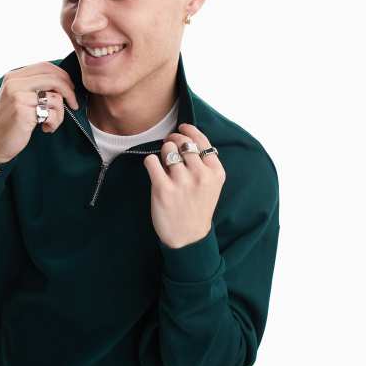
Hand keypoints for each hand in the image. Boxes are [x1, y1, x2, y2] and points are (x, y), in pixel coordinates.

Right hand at [0, 62, 78, 163]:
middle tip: (73, 105)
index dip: (63, 76)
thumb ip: (35, 86)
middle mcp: (14, 83)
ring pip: (55, 97)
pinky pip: (51, 113)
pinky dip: (54, 122)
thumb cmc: (11, 122)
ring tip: (51, 123)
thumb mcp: (19, 97)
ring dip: (60, 114)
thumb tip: (63, 82)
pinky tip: (45, 128)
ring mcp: (17, 95)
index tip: (70, 89)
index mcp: (13, 76)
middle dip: (69, 92)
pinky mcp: (22, 110)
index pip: (45, 66)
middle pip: (53, 78)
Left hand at [143, 123, 225, 248]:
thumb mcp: (212, 185)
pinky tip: (154, 170)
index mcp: (216, 172)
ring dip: (163, 152)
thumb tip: (186, 135)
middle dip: (173, 139)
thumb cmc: (198, 207)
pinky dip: (150, 162)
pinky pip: (151, 161)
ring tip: (164, 163)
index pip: (201, 140)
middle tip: (169, 144)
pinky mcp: (163, 188)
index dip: (189, 130)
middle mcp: (201, 175)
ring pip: (167, 149)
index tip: (181, 128)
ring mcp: (182, 181)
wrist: (188, 237)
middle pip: (182, 142)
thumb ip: (204, 163)